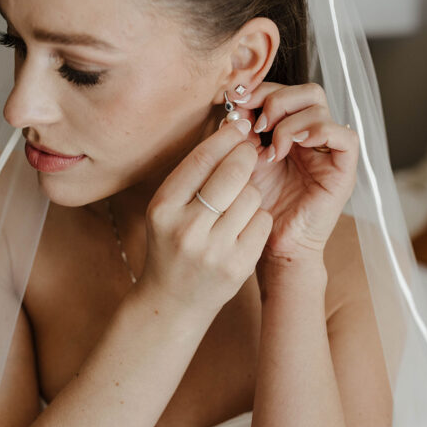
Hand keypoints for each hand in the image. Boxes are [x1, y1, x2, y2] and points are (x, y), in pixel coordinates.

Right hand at [138, 121, 273, 318]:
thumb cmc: (172, 243)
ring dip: (251, 192)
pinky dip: (258, 218)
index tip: (239, 127)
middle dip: (246, 156)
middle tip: (249, 153)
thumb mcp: (168, 208)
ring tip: (236, 204)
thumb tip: (232, 127)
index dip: (227, 137)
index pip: (203, 158)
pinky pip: (263, 221)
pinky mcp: (239, 266)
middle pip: (234, 172)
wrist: (173, 300)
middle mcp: (186, 228)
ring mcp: (214, 250)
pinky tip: (243, 227)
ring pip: (253, 196)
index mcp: (163, 208)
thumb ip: (194, 173)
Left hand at [224, 81, 358, 262]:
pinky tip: (295, 145)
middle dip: (277, 99)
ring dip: (290, 120)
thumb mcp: (243, 162)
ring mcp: (330, 151)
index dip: (262, 90)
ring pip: (320, 107)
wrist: (272, 245)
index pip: (284, 92)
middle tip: (257, 123)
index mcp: (289, 130)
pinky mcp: (344, 169)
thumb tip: (234, 102)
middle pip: (307, 92)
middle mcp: (313, 136)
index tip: (236, 100)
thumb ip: (241, 132)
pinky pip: (346, 136)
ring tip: (272, 148)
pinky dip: (319, 131)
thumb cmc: (256, 207)